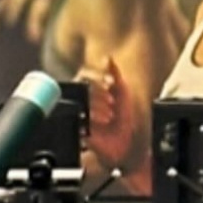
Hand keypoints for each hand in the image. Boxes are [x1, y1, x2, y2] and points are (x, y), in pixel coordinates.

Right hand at [77, 56, 136, 171]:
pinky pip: (77, 118)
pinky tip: (103, 123)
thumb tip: (107, 57)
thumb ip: (115, 73)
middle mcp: (82, 98)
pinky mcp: (78, 127)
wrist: (125, 145)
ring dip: (96, 106)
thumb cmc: (123, 118)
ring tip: (110, 115)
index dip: (97, 77)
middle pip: (80, 87)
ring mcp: (79, 112)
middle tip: (112, 101)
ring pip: (79, 102)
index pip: (84, 74)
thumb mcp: (123, 93)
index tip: (111, 83)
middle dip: (98, 93)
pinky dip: (91, 119)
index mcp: (89, 88)